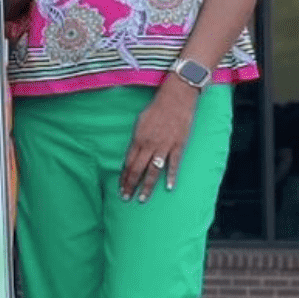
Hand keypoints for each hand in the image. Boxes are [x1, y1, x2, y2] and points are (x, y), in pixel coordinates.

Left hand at [120, 79, 199, 202]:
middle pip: (137, 169)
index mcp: (138, 139)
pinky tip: (168, 188)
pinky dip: (171, 176)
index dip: (123, 177)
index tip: (120, 188)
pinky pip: (174, 164)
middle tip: (126, 198)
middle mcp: (149, 145)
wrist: (176, 98)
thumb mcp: (140, 122)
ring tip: (142, 199)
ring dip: (147, 186)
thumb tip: (133, 154)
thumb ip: (136, 140)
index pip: (128, 163)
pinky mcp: (178, 145)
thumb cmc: (156, 109)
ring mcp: (164, 146)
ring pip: (154, 171)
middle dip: (130, 185)